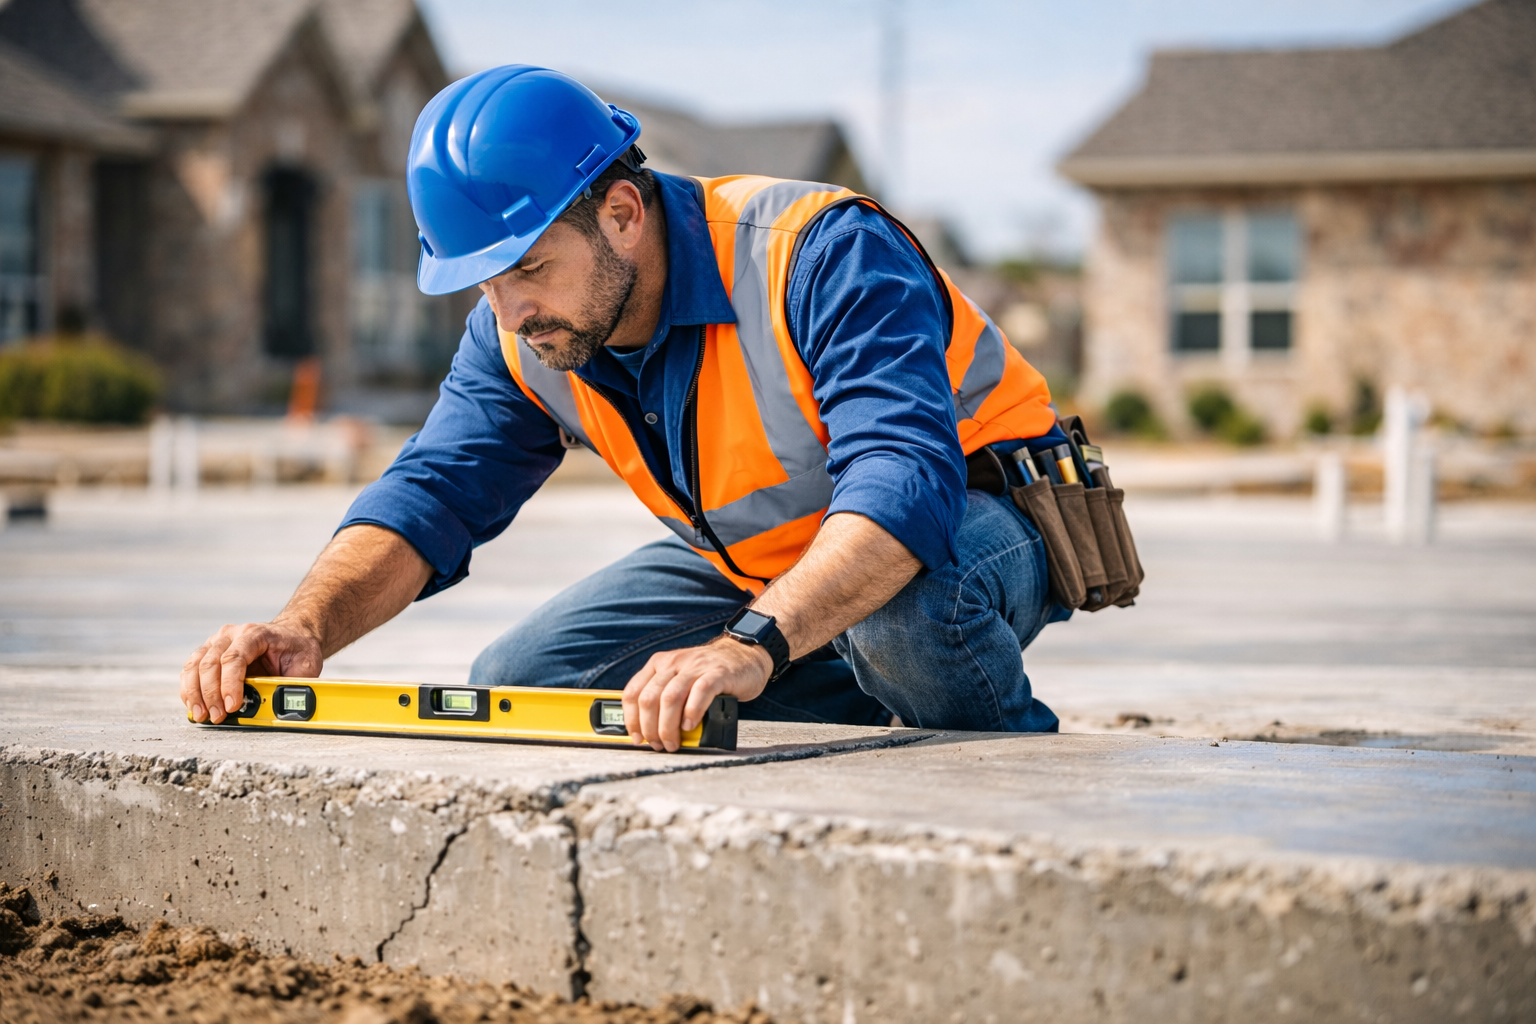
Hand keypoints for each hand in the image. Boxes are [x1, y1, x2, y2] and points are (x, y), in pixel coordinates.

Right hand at [179, 620, 321, 723]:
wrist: (291, 635)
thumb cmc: (297, 650)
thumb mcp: (306, 665)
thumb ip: (294, 683)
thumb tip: (284, 704)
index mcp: (255, 634)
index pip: (235, 658)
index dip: (230, 683)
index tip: (232, 706)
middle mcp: (231, 635)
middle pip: (210, 663)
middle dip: (211, 694)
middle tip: (218, 716)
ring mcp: (216, 642)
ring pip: (195, 666)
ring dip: (194, 693)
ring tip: (201, 715)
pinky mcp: (208, 653)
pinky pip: (191, 671)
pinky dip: (190, 690)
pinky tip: (195, 706)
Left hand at [622, 636, 771, 751]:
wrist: (743, 655)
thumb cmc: (709, 674)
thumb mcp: (679, 679)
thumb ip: (664, 699)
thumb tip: (650, 732)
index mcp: (658, 664)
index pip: (633, 693)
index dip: (631, 720)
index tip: (637, 738)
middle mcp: (673, 663)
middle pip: (649, 699)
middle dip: (650, 728)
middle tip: (660, 744)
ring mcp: (695, 667)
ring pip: (670, 698)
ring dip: (668, 726)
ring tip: (673, 742)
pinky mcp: (717, 673)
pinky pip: (699, 693)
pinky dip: (692, 713)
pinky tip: (690, 725)